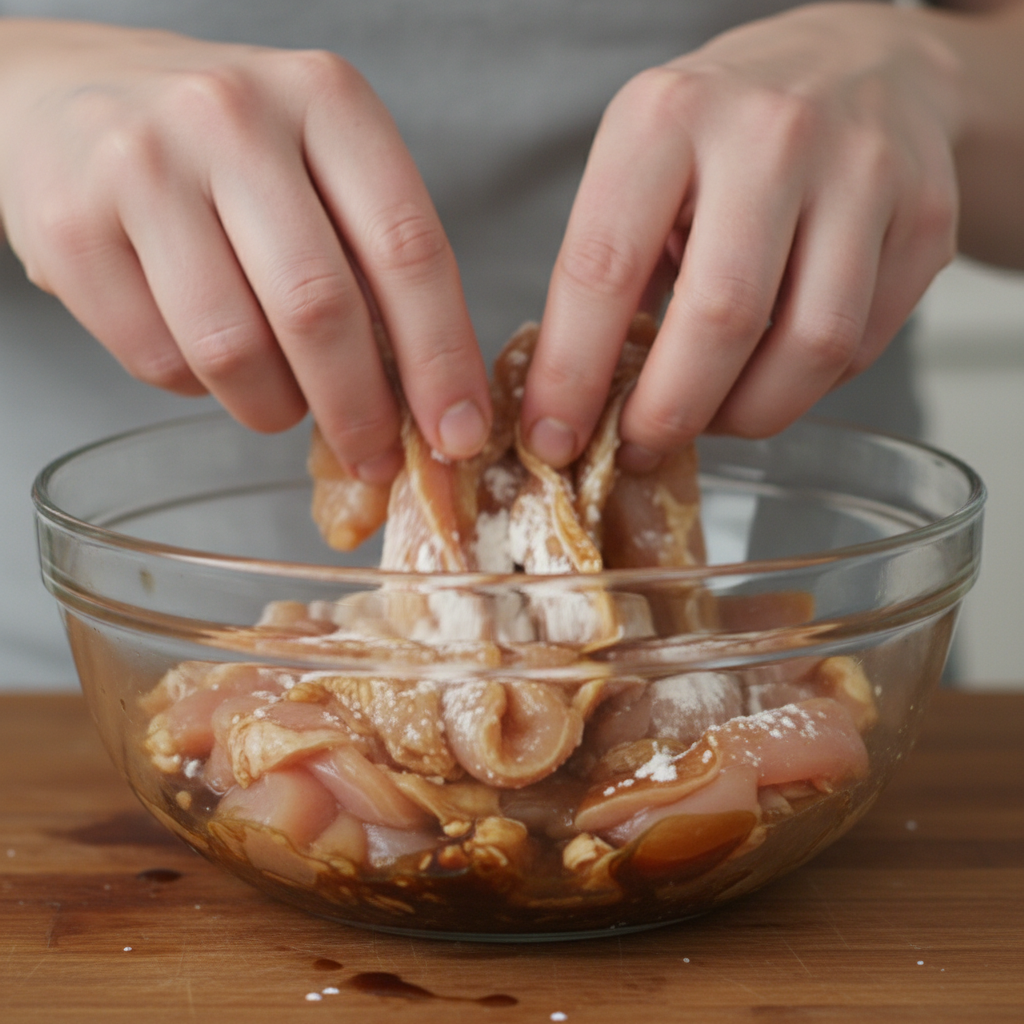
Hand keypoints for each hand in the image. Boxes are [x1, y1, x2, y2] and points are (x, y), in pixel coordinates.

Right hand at [0, 20, 491, 479]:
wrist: (69, 99)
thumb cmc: (224, 150)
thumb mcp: (320, 166)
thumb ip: (376, 263)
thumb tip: (431, 401)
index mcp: (326, 101)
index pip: (408, 250)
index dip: (442, 358)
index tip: (458, 432)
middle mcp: (233, 119)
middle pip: (319, 309)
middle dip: (358, 410)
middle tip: (373, 456)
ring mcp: (142, 167)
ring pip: (234, 350)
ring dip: (273, 406)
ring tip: (282, 400)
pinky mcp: (70, 229)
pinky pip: (159, 360)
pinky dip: (198, 389)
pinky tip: (206, 359)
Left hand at [521, 2, 964, 468]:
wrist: (862, 64)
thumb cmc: (728, 132)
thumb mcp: (642, 166)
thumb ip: (611, 272)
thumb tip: (578, 405)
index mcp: (668, 118)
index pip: (602, 270)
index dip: (573, 374)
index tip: (555, 438)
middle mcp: (771, 135)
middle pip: (718, 320)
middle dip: (668, 413)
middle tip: (641, 445)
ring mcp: (864, 173)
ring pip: (809, 349)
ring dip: (747, 415)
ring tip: (712, 415)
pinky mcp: (927, 219)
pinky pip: (862, 348)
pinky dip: (806, 387)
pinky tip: (773, 370)